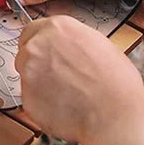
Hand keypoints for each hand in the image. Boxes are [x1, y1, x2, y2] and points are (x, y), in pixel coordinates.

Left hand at [15, 15, 143, 143]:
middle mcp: (37, 45)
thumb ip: (73, 41)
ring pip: (27, 74)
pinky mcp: (27, 96)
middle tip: (60, 77)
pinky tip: (64, 106)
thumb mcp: (99, 45)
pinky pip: (31, 97)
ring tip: (67, 94)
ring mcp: (28, 71)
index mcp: (57, 28)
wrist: (116, 116)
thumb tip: (68, 46)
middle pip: (26, 51)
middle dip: (39, 63)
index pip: (33, 29)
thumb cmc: (117, 84)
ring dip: (40, 82)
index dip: (41, 43)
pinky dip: (42, 103)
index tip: (46, 53)